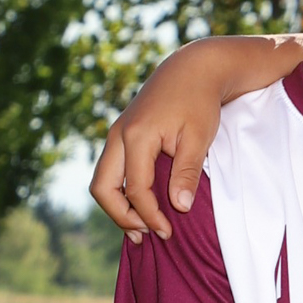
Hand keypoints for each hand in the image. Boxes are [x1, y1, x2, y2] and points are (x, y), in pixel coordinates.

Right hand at [89, 38, 302, 240]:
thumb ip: (187, 173)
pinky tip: (140, 207)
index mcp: (137, 136)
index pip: (136, 189)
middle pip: (103, 188)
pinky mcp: (122, 135)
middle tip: (146, 234)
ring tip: (141, 227)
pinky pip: (112, 171)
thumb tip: (178, 208)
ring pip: (103, 181)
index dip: (151, 215)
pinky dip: (121, 192)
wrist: (192, 69)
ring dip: (118, 206)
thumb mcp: (198, 138)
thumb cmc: (199, 101)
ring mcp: (116, 134)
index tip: (168, 232)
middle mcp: (118, 135)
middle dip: (122, 216)